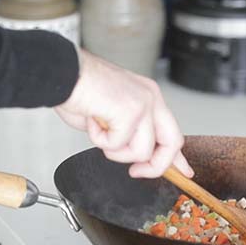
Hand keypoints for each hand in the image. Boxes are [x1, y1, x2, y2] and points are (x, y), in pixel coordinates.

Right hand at [55, 50, 193, 178]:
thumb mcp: (111, 118)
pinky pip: (119, 145)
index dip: (178, 157)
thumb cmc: (79, 90)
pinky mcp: (130, 111)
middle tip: (136, 172)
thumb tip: (134, 158)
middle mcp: (152, 98)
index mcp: (149, 97)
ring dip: (116, 152)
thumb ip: (128, 135)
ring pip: (143, 151)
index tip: (184, 172)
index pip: (173, 132)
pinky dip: (99, 141)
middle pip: (173, 143)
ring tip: (101, 132)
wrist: (61, 72)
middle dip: (155, 166)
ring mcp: (144, 104)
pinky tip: (93, 121)